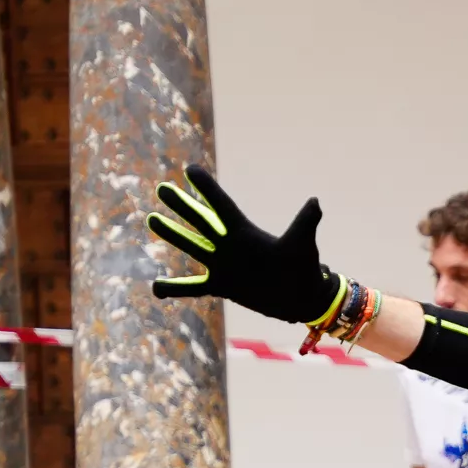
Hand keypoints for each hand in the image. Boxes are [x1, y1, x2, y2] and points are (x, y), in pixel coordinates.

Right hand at [146, 165, 343, 324]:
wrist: (301, 298)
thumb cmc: (304, 268)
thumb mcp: (303, 243)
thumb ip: (306, 222)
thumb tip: (316, 202)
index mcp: (245, 232)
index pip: (220, 206)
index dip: (206, 188)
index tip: (189, 169)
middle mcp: (229, 245)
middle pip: (200, 221)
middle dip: (181, 206)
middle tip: (161, 189)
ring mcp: (223, 265)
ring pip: (192, 247)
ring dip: (172, 235)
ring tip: (152, 219)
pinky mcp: (221, 286)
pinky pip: (193, 287)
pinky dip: (175, 289)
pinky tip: (154, 288)